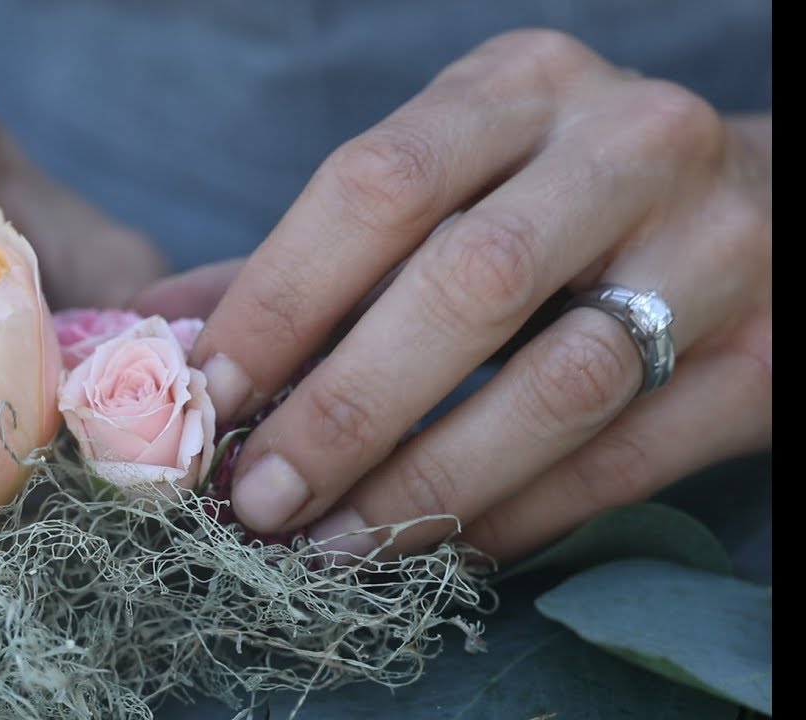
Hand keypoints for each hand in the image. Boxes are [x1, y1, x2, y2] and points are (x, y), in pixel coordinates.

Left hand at [140, 29, 770, 564]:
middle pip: (465, 282)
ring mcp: (715, 246)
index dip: (279, 300)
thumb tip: (163, 336)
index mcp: (517, 87)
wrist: (768, 209)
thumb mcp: (447, 184)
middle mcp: (625, 145)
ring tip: (334, 545)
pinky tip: (437, 548)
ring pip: (553, 385)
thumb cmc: (560, 201)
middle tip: (261, 499)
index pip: (376, 183)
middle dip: (344, 409)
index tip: (204, 398)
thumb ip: (312, 258)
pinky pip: (622, 461)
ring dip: (423, 484)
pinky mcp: (766, 358)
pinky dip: (515, 518)